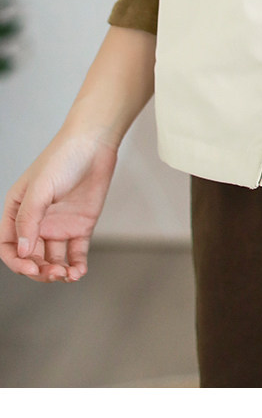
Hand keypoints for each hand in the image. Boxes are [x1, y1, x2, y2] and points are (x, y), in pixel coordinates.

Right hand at [0, 132, 117, 282]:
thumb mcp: (40, 188)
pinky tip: (78, 272)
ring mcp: (59, 224)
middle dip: (39, 271)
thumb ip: (29, 220)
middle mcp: (37, 221)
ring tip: (68, 274)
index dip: (17, 262)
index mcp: (18, 210)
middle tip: (54, 274)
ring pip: (53, 259)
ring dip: (57, 272)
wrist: (95, 143)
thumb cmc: (62, 158)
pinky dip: (76, 265)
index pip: (9, 246)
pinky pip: (75, 252)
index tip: (31, 268)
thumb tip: (23, 252)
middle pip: (31, 258)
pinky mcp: (81, 225)